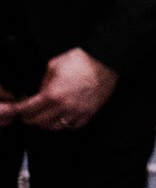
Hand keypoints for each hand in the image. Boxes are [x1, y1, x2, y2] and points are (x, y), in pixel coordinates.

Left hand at [0, 49, 117, 129]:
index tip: (17, 109)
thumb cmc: (82, 59)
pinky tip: (63, 117)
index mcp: (53, 94)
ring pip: (55, 127)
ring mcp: (78, 111)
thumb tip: (38, 91)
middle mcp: (64, 106)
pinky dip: (65, 124)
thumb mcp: (53, 65)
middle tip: (28, 114)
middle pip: (39, 122)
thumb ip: (43, 81)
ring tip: (44, 116)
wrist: (105, 60)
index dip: (19, 110)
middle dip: (30, 118)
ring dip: (46, 123)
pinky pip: (73, 126)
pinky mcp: (90, 112)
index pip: (28, 109)